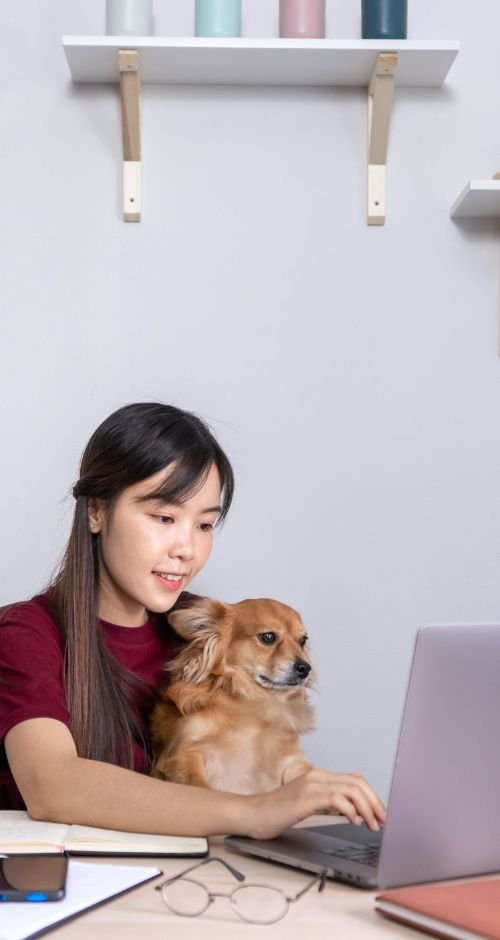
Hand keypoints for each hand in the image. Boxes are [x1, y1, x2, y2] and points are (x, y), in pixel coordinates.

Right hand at [243, 768, 385, 840]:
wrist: (251, 814)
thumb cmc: (276, 813)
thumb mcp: (306, 803)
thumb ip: (326, 800)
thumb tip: (352, 808)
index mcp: (319, 776)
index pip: (355, 779)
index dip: (373, 796)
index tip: (380, 814)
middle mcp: (317, 776)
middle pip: (358, 782)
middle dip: (375, 802)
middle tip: (382, 821)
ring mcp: (311, 785)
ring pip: (351, 789)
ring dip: (367, 808)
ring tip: (372, 824)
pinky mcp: (305, 798)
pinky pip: (337, 798)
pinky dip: (351, 810)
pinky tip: (353, 822)